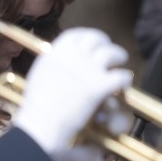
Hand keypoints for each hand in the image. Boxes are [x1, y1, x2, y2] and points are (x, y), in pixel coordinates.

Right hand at [13, 27, 131, 160]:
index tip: (93, 41)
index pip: (74, 35)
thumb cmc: (37, 111)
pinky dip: (125, 79)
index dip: (87, 36)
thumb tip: (63, 70)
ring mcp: (87, 69)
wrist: (41, 125)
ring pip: (111, 53)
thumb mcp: (40, 79)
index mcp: (54, 54)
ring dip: (119, 56)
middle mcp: (72, 56)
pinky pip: (120, 76)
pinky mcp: (100, 85)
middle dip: (106, 43)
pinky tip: (125, 84)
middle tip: (111, 51)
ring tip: (122, 62)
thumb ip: (54, 70)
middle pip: (95, 39)